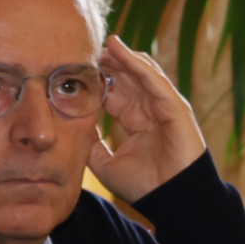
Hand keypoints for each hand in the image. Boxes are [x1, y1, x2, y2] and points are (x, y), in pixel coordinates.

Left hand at [88, 35, 208, 203]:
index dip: (95, 80)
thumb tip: (68, 128)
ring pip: (141, 73)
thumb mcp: (105, 164)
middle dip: (107, 63)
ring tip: (102, 42)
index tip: (73, 68)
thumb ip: (89, 145)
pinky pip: (154, 80)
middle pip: (126, 78)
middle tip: (86, 48)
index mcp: (136, 121)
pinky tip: (119, 50)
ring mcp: (165, 107)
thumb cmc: (144, 186)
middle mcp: (150, 110)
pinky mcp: (176, 108)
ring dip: (121, 57)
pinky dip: (136, 64)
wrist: (173, 202)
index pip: (113, 93)